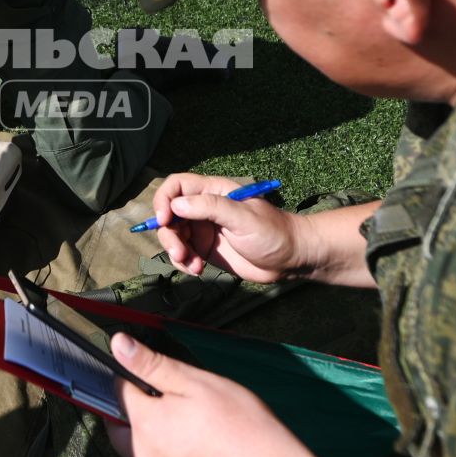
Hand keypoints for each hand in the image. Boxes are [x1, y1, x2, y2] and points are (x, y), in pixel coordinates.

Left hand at [106, 333, 321, 456]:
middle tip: (180, 416)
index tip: (159, 386)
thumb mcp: (201, 384)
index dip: (137, 385)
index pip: (121, 395)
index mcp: (146, 424)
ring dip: (164, 452)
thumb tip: (119, 345)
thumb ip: (154, 366)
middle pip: (128, 434)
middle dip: (144, 422)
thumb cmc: (245, 430)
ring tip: (205, 445)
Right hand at [149, 173, 304, 282]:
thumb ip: (211, 207)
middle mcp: (204, 209)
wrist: (291, 259)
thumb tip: (176, 205)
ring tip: (193, 266)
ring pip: (174, 236)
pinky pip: (183, 254)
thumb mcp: (243, 217)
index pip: (177, 186)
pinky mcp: (206, 249)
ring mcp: (204, 229)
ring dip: (176, 252)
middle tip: (180, 254)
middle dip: (169, 235)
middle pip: (170, 215)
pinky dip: (184, 263)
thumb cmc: (273, 233)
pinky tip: (198, 270)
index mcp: (213, 191)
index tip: (164, 221)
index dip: (164, 200)